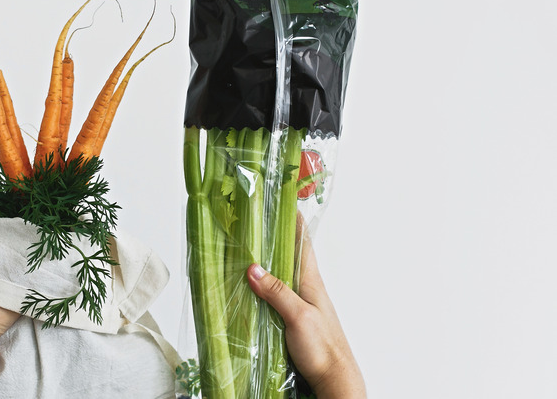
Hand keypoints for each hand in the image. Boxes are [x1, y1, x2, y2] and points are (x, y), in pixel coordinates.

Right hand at [246, 232, 365, 398]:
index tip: (280, 199)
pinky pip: (275, 294)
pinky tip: (249, 287)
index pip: (302, 241)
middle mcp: (306, 288)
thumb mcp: (298, 316)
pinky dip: (263, 285)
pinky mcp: (292, 319)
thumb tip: (253, 267)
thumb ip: (277, 292)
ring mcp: (299, 303)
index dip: (292, 219)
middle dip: (273, 236)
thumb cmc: (323, 348)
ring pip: (281, 274)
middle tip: (252, 221)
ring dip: (266, 261)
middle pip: (288, 254)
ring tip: (244, 248)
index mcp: (311, 281)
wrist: (334, 379)